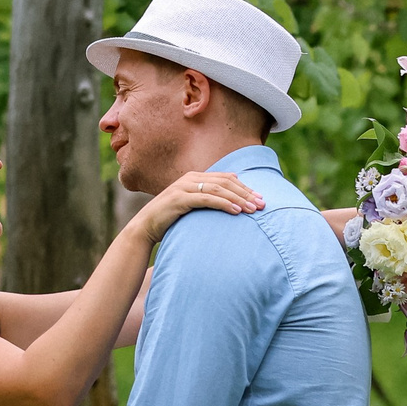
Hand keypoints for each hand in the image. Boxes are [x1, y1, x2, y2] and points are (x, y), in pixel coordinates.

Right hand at [132, 169, 264, 242]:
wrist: (144, 228)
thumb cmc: (170, 220)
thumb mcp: (191, 207)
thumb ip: (206, 201)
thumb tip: (229, 202)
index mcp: (194, 177)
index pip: (226, 178)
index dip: (245, 187)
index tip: (260, 198)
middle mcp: (190, 179)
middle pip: (225, 182)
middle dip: (246, 192)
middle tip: (262, 204)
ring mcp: (183, 187)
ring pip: (218, 189)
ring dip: (238, 199)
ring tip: (252, 209)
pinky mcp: (179, 199)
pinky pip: (206, 199)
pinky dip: (223, 204)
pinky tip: (236, 212)